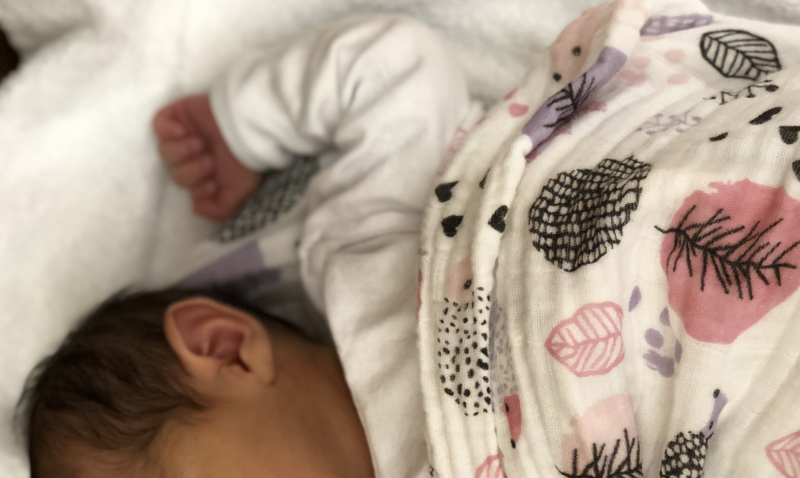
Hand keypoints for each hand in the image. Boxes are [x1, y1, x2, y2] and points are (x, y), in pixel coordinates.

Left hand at [153, 95, 262, 221]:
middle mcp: (195, 156)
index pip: (189, 188)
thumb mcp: (240, 193)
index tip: (214, 182)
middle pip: (176, 173)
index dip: (199, 188)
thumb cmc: (246, 160)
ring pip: (165, 151)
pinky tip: (182, 132)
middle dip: (192, 171)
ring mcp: (185, 134)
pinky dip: (167, 130)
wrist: (247, 128)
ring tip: (200, 144)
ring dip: (182, 152)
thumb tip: (196, 208)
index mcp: (208, 173)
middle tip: (210, 160)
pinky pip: (158, 124)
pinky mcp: (179, 115)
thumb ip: (219, 209)